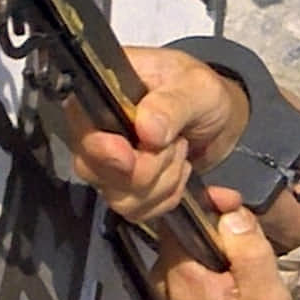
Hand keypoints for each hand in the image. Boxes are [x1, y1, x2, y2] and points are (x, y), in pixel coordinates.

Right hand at [66, 47, 248, 222]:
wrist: (217, 117)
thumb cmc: (200, 91)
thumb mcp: (195, 86)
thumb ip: (172, 105)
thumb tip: (147, 129)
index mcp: (103, 95)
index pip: (81, 130)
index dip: (101, 150)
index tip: (129, 157)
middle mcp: (97, 133)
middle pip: (95, 172)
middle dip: (146, 169)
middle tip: (176, 142)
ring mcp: (109, 165)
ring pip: (121, 199)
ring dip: (163, 182)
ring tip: (181, 152)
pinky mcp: (127, 190)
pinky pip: (139, 212)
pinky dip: (168, 197)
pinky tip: (181, 173)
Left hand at [152, 189, 292, 299]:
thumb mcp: (266, 297)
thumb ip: (250, 251)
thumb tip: (232, 212)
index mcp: (180, 271)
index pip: (185, 214)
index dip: (212, 204)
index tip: (235, 204)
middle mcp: (163, 272)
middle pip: (188, 226)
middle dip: (219, 226)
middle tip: (248, 239)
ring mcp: (164, 283)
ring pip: (191, 242)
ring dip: (217, 244)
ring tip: (243, 262)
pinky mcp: (171, 292)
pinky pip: (191, 260)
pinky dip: (211, 261)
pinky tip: (231, 278)